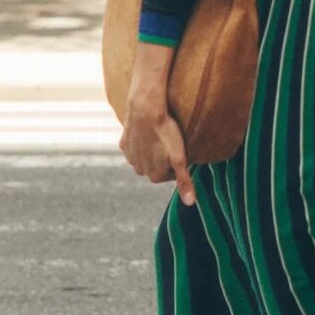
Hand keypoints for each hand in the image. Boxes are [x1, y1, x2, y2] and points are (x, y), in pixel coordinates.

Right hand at [120, 88, 195, 204]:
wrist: (145, 110)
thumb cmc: (166, 134)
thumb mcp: (180, 159)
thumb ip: (184, 182)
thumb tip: (190, 204)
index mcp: (154, 177)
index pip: (172, 174)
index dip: (178, 162)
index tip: (180, 151)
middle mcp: (140, 171)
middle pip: (158, 166)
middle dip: (164, 158)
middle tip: (170, 142)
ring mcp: (130, 157)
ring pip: (146, 157)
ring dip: (152, 150)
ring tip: (159, 136)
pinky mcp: (124, 144)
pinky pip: (135, 146)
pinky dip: (141, 141)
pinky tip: (147, 132)